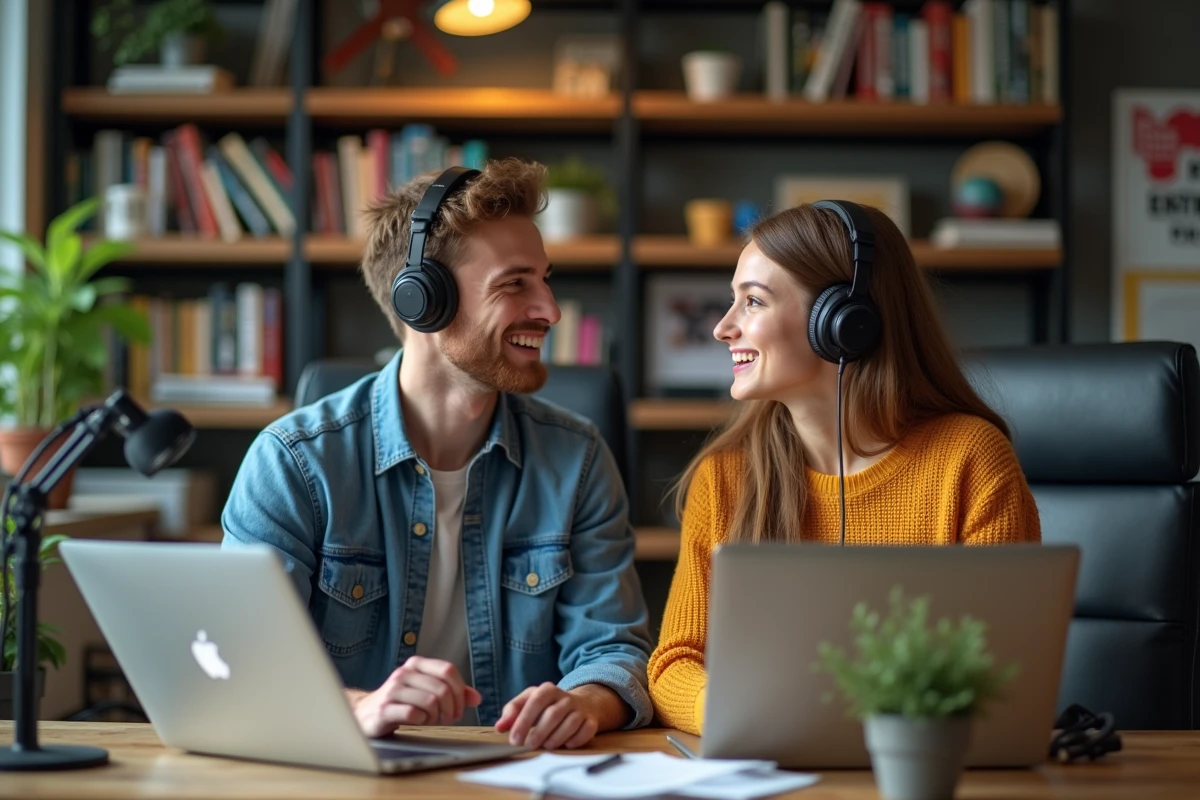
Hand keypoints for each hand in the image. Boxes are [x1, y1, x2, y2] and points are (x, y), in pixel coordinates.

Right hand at [348, 656, 481, 737]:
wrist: (366, 714)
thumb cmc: (401, 702)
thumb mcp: (426, 692)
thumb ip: (452, 692)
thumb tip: (476, 698)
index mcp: (416, 664)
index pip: (448, 670)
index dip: (460, 690)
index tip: (459, 707)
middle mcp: (404, 673)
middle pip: (442, 688)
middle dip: (450, 708)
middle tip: (448, 718)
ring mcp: (393, 690)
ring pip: (431, 701)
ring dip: (436, 716)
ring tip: (430, 719)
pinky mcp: (385, 708)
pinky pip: (414, 714)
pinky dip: (422, 722)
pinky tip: (417, 722)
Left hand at [494, 682, 602, 749]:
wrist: (580, 704)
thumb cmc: (547, 706)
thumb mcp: (528, 702)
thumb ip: (512, 712)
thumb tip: (500, 726)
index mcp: (548, 689)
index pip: (535, 701)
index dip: (524, 721)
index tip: (514, 739)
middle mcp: (565, 697)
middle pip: (553, 714)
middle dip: (539, 733)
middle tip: (528, 746)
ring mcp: (580, 709)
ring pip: (570, 723)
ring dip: (556, 738)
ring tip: (545, 746)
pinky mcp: (591, 721)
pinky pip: (586, 731)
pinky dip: (576, 740)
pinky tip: (566, 744)